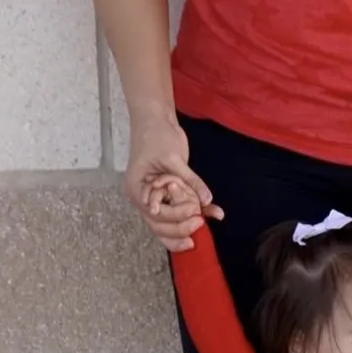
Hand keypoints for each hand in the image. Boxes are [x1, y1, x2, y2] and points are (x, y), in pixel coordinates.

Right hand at [124, 115, 221, 252]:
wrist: (156, 120)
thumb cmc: (157, 135)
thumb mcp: (173, 158)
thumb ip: (190, 180)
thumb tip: (207, 200)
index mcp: (138, 189)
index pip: (156, 214)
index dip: (175, 218)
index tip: (195, 215)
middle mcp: (145, 198)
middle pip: (159, 225)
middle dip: (179, 229)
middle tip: (200, 225)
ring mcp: (156, 197)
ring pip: (167, 223)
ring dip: (184, 229)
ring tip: (202, 232)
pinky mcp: (169, 193)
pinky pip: (180, 208)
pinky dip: (195, 212)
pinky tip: (213, 214)